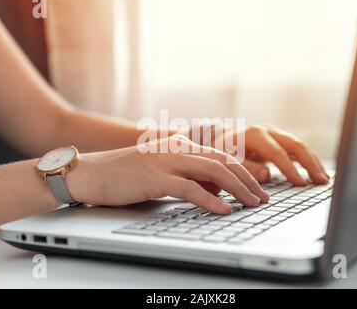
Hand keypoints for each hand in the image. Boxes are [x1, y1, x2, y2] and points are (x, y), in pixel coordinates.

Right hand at [67, 135, 268, 213]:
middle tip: (263, 198)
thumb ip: (189, 177)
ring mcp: (167, 161)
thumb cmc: (127, 175)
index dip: (243, 172)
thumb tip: (215, 192)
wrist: (93, 172)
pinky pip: (190, 188)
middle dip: (248, 180)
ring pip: (213, 171)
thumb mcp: (164, 172)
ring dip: (237, 189)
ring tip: (252, 204)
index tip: (257, 187)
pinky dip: (210, 200)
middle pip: (224, 162)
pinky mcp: (155, 178)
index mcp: (181, 145)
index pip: (221, 156)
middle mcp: (178, 148)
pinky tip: (224, 210)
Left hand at [215, 124, 328, 185]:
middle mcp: (267, 131)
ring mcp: (275, 135)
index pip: (277, 152)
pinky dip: (308, 161)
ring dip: (313, 162)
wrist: (220, 141)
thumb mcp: (227, 159)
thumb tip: (266, 175)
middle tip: (321, 181)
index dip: (289, 169)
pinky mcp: (278, 142)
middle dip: (310, 163)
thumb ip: (245, 167)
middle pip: (295, 145)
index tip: (300, 184)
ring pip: (299, 146)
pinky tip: (317, 173)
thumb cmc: (222, 152)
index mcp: (255, 134)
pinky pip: (297, 150)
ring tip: (324, 179)